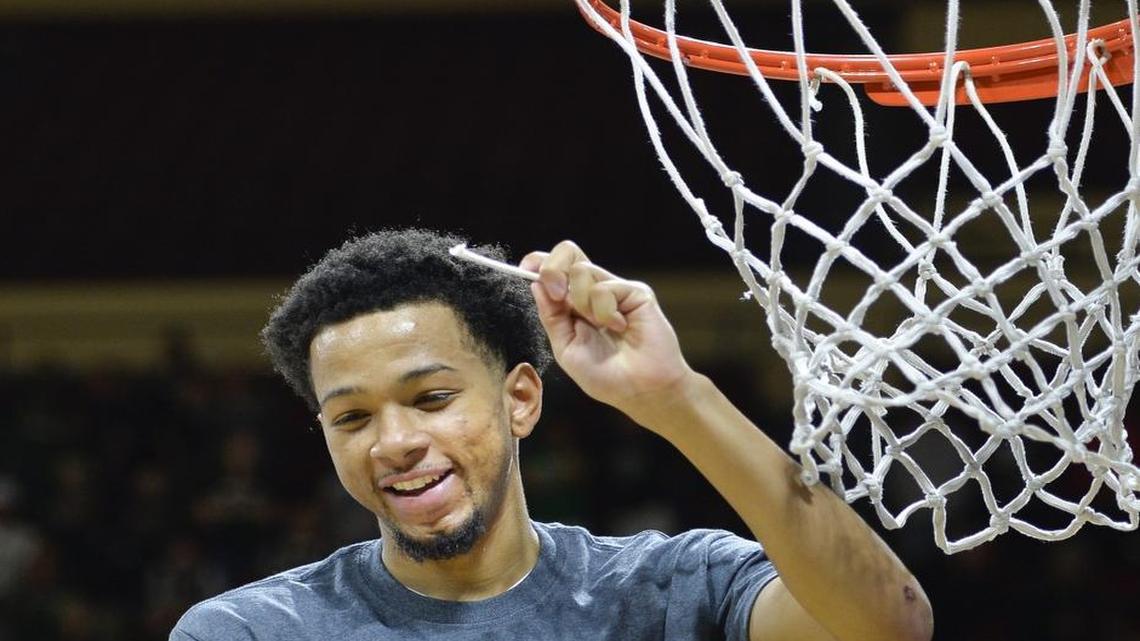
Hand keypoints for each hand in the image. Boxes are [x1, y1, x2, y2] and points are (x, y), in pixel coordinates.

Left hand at [520, 241, 695, 428]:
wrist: (641, 391)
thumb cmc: (607, 377)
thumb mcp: (566, 349)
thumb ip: (552, 317)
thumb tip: (536, 285)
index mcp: (575, 304)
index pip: (554, 268)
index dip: (537, 262)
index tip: (525, 271)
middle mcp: (594, 291)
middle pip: (567, 251)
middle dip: (552, 269)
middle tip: (557, 296)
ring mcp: (615, 289)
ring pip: (581, 269)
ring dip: (581, 303)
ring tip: (600, 327)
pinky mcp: (635, 291)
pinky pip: (604, 288)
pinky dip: (605, 313)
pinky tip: (621, 328)